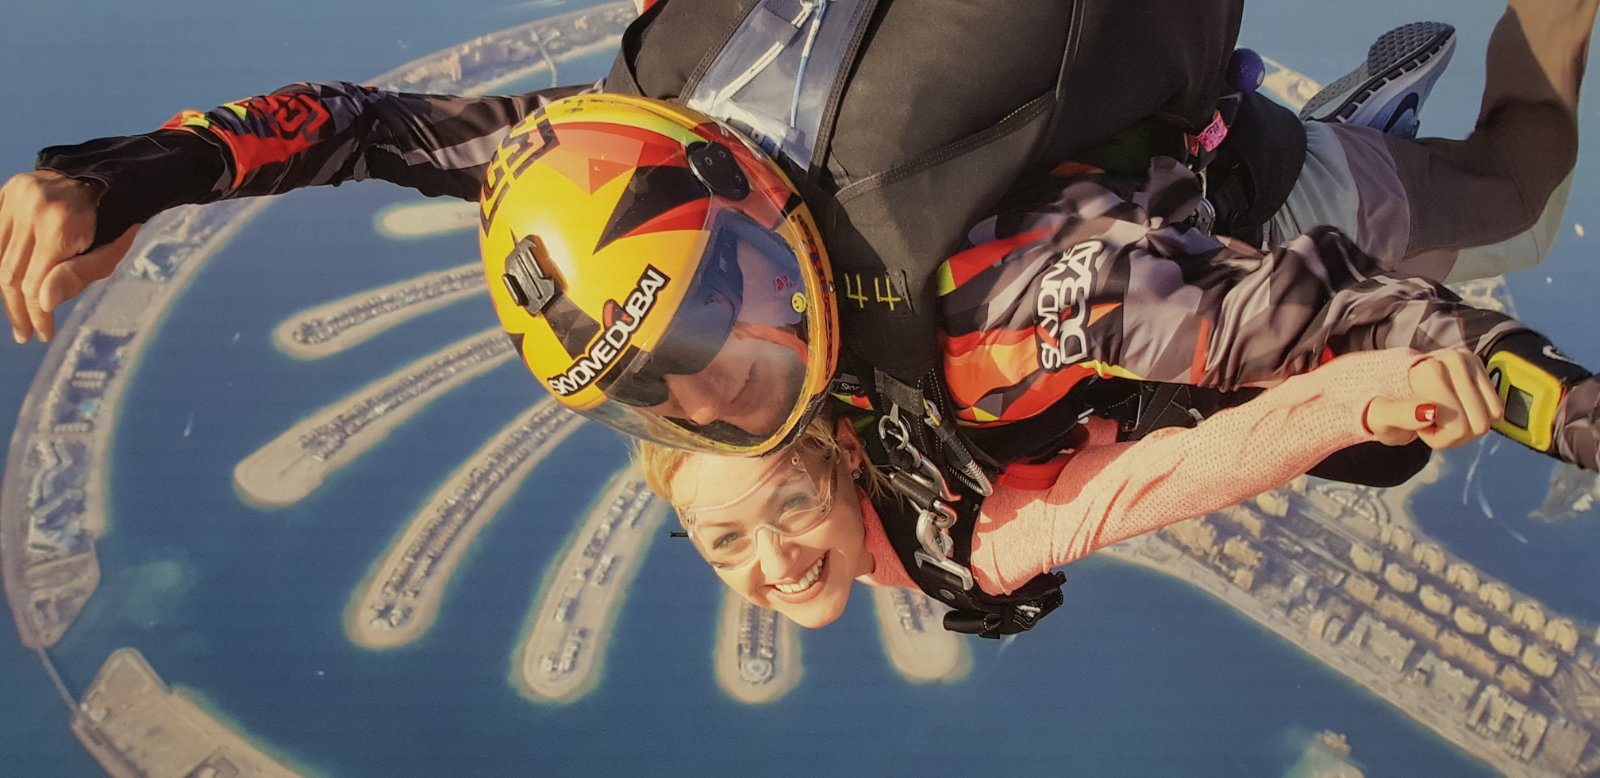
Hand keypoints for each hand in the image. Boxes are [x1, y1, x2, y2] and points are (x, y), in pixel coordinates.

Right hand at [0, 170, 138, 342]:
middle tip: (24, 333)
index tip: (42, 335)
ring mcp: (14, 197)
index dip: (37, 314)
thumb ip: (76, 277)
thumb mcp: (107, 254)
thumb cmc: (110, 223)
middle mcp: (31, 208)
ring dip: (4, 290)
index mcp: (61, 225)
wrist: (104, 178)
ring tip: (16, 313)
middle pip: (9, 273)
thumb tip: (43, 304)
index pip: (36, 284)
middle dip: (16, 309)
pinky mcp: (5, 192)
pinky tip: (7, 286)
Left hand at [1366, 348, 1503, 448]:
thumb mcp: (1380, 417)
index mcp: (1429, 369)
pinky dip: (1476, 419)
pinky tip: (1455, 411)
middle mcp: (1456, 359)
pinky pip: (1496, 411)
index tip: (1417, 424)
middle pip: (1478, 425)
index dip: (1437, 436)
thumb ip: (1401, 414)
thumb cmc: (1384, 407)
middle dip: (1453, 435)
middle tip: (1429, 423)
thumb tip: (1431, 411)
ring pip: (1489, 419)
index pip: (1457, 425)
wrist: (1391, 389)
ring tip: (1441, 417)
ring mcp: (1473, 362)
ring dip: (1465, 429)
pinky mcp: (1483, 370)